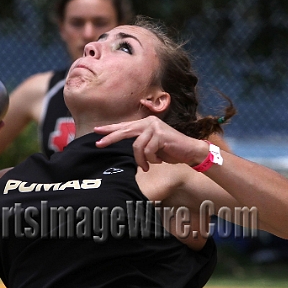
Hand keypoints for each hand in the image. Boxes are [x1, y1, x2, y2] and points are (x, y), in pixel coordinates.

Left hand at [94, 116, 208, 170]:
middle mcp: (149, 122)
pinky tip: (160, 160)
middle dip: (110, 138)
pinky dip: (152, 160)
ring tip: (149, 165)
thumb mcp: (152, 146)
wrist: (190, 151)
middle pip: (125, 131)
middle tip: (98, 144)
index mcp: (145, 124)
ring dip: (142, 160)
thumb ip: (140, 144)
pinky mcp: (160, 135)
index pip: (125, 126)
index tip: (96, 131)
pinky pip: (148, 151)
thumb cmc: (171, 150)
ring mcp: (154, 127)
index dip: (110, 129)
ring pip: (137, 147)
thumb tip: (123, 148)